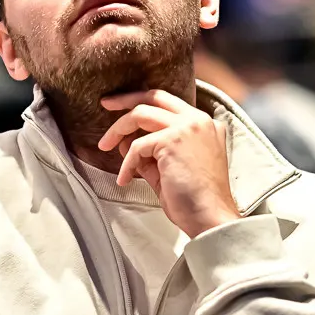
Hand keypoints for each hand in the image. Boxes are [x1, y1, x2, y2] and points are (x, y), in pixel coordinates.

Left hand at [97, 90, 240, 236]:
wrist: (211, 217)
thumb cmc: (194, 201)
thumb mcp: (170, 170)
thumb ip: (152, 153)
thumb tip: (126, 144)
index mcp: (203, 125)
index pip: (168, 104)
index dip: (142, 104)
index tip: (121, 109)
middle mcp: (198, 120)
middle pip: (154, 97)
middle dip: (126, 99)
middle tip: (106, 104)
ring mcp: (187, 127)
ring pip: (140, 114)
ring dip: (117, 129)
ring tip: (104, 146)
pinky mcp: (173, 139)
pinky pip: (137, 146)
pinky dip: (126, 163)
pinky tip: (124, 180)